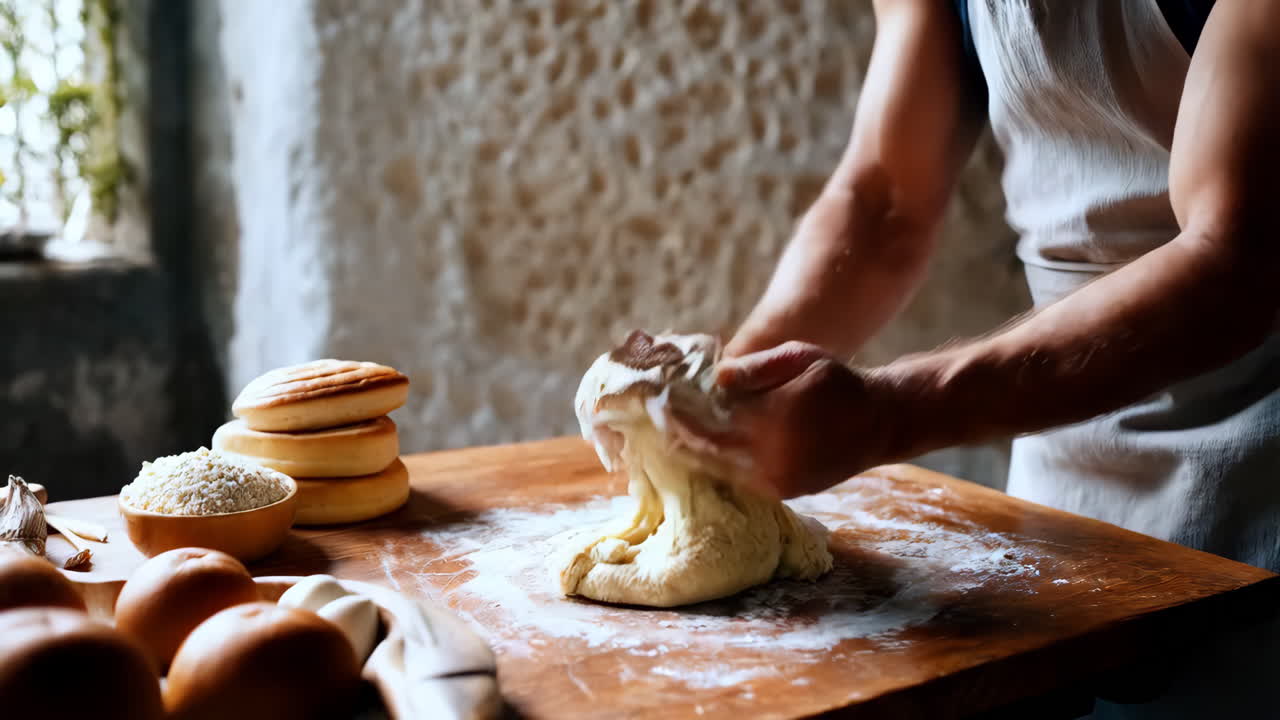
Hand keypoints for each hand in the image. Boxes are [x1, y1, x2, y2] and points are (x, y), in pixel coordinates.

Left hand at [671, 342, 907, 498]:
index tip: (657, 408)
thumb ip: (758, 367)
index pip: (714, 421)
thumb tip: (717, 378)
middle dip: (681, 439)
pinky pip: (742, 482)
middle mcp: (776, 455)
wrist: (881, 422)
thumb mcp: (801, 358)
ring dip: (696, 457)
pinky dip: (720, 469)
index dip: (681, 417)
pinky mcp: (786, 492)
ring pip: (724, 471)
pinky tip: (704, 456)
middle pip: (711, 451)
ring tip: (671, 442)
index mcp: (777, 418)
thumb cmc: (838, 382)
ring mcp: (781, 479)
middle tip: (654, 428)